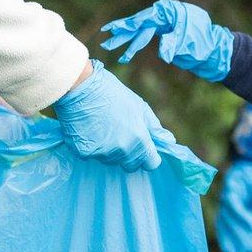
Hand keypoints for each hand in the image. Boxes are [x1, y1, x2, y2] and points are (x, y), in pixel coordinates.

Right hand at [52, 61, 169, 171]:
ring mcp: (102, 153)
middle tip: (120, 133)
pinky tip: (88, 129)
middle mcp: (122, 150)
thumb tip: (169, 141)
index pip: (151, 163)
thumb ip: (154, 127)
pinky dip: (91, 146)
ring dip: (109, 150)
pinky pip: (92, 155)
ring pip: (110, 160)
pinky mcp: (84, 153)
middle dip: (129, 154)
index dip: (149, 156)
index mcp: (139, 139)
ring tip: (102, 127)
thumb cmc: (113, 93)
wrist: (81, 87)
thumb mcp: (139, 106)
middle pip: (130, 164)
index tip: (144, 149)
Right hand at [100, 0, 233, 81]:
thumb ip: (173, 44)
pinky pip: (144, 39)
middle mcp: (163, 15)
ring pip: (140, 33)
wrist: (214, 51)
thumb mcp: (189, 42)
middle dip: (122, 33)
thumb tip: (162, 54)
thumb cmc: (204, 42)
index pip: (145, 18)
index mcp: (169, 11)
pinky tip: (125, 55)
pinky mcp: (162, 33)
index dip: (128, 24)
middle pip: (139, 24)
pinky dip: (135, 46)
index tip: (113, 29)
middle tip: (105, 38)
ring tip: (109, 48)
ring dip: (126, 42)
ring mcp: (162, 24)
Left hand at [215, 160, 251, 251]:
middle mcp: (226, 208)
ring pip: (229, 220)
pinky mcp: (231, 186)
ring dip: (240, 235)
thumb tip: (249, 250)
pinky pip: (234, 205)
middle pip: (225, 230)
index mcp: (233, 216)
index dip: (232, 250)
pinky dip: (242, 218)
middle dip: (232, 247)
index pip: (228, 235)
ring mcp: (227, 197)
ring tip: (250, 249)